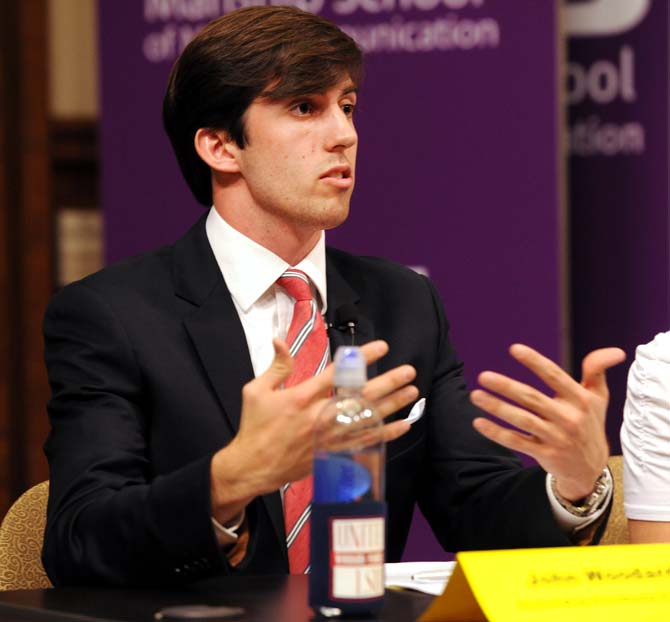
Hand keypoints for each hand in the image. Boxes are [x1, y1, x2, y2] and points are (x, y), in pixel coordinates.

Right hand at [210, 339, 416, 522]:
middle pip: (361, 396)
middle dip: (388, 382)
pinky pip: (365, 443)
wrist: (252, 466)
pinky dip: (385, 434)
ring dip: (392, 405)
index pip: (338, 373)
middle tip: (408, 371)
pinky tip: (402, 425)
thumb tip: (279, 340)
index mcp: (301, 397)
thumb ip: (276, 366)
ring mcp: (328, 437)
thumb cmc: (254, 426)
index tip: (381, 347)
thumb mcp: (256, 391)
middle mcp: (319, 416)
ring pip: (367, 419)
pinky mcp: (332, 453)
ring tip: (412, 392)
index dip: (361, 358)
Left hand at [470, 344, 624, 500]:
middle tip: (483, 376)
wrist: (590, 467)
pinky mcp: (545, 454)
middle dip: (506, 387)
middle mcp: (569, 419)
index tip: (514, 349)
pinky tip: (479, 422)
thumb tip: (615, 350)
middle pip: (533, 399)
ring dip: (497, 408)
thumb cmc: (589, 423)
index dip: (535, 362)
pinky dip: (497, 433)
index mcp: (581, 400)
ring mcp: (556, 438)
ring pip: (522, 421)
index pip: (555, 376)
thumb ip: (597, 370)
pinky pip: (517, 442)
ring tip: (476, 395)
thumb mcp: (598, 397)